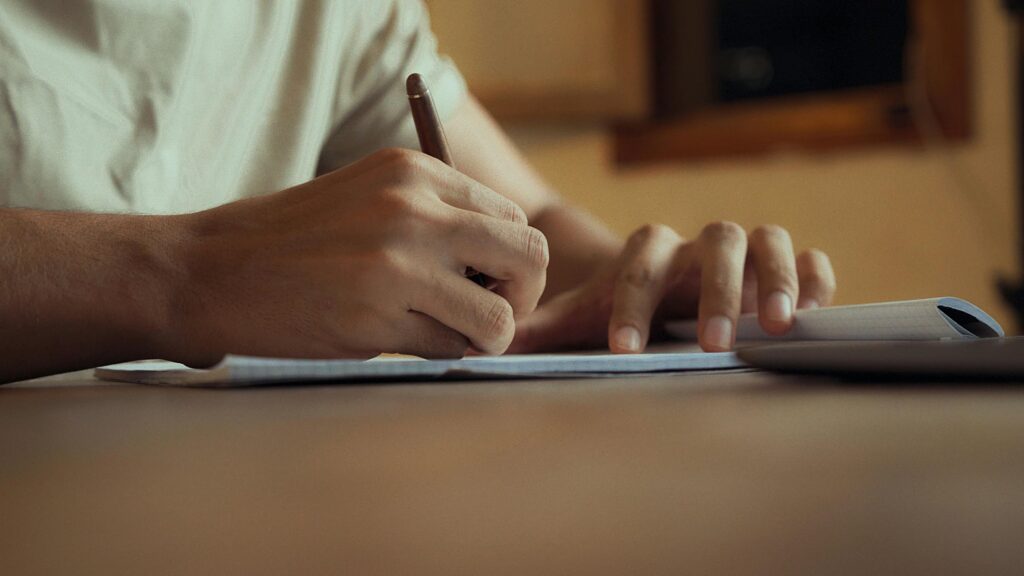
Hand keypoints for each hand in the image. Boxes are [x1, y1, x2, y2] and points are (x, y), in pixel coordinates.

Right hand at [167, 148, 547, 365]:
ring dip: (482, 336)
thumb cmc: (291, 240)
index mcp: (414, 171)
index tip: (480, 281)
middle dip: (520, 297)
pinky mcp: (375, 316)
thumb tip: (505, 267)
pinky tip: (395, 337)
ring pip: (500, 318)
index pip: (513, 219)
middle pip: (531, 257)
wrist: (209, 270)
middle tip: (486, 313)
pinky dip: (435, 352)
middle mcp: (415, 208)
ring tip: (442, 332)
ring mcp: (397, 261)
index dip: (509, 261)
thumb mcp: (368, 196)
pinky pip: (449, 348)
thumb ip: (435, 215)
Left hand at [508, 222, 834, 353]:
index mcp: (647, 254)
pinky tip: (817, 310)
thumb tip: (482, 341)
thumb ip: (540, 326)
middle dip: (717, 290)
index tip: (624, 350)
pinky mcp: (781, 268)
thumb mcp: (580, 314)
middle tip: (713, 345)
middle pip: (716, 240)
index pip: (640, 261)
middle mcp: (697, 247)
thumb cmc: (619, 306)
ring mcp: (743, 252)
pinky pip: (808, 257)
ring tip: (777, 326)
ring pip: (765, 239)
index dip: (632, 300)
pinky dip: (815, 275)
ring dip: (774, 278)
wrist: (657, 283)